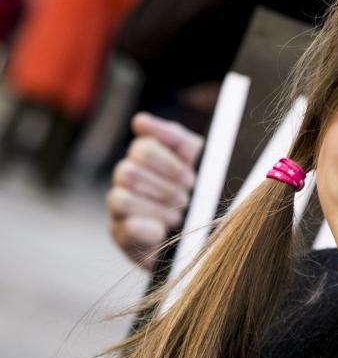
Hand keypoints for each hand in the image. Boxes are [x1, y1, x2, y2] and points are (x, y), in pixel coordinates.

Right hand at [108, 113, 202, 269]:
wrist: (198, 235)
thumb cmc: (198, 193)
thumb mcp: (198, 161)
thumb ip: (176, 138)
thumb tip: (139, 121)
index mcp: (144, 158)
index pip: (144, 148)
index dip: (170, 165)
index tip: (190, 178)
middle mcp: (126, 179)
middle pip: (129, 173)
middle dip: (165, 188)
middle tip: (185, 199)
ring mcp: (119, 208)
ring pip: (121, 199)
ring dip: (156, 209)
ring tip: (176, 217)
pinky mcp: (120, 235)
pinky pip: (126, 228)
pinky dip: (147, 229)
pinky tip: (161, 231)